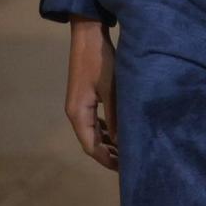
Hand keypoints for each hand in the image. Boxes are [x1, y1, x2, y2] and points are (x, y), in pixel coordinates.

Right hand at [65, 16, 117, 170]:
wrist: (88, 36)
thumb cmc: (101, 61)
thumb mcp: (112, 89)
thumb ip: (117, 115)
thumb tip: (123, 140)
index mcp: (78, 114)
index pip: (91, 146)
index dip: (107, 159)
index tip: (124, 168)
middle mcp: (75, 112)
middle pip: (91, 142)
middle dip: (108, 153)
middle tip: (129, 162)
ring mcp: (79, 105)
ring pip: (93, 131)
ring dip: (108, 141)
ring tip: (126, 150)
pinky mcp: (85, 97)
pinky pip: (94, 120)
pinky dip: (106, 129)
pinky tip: (118, 131)